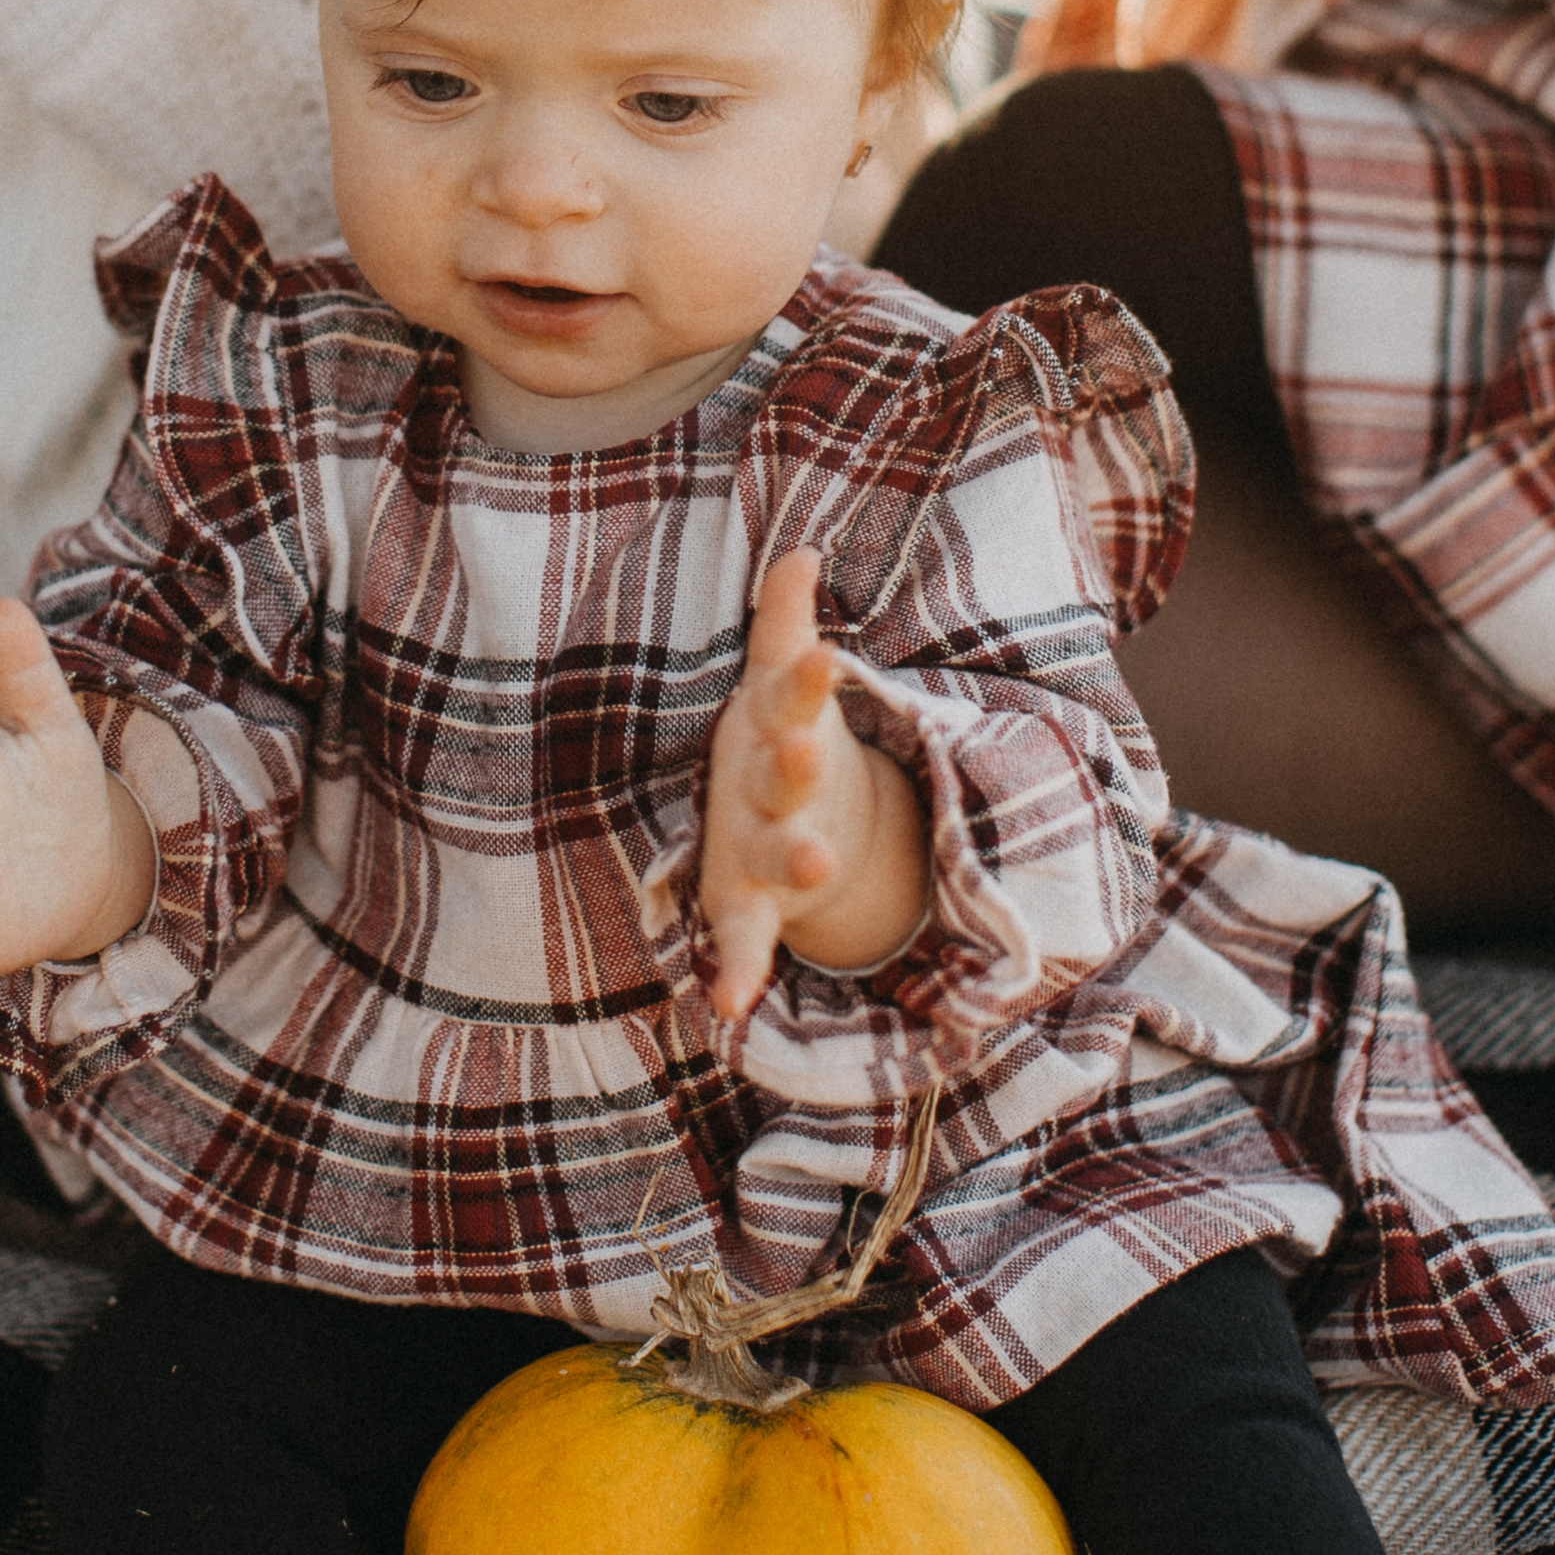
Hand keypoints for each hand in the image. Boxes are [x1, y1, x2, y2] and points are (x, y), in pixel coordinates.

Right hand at [697, 550, 929, 1024]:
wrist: (756, 817)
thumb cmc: (777, 739)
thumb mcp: (781, 682)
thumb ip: (786, 625)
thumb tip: (800, 550)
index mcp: (770, 727)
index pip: (789, 696)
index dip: (804, 681)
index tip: (824, 658)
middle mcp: (756, 786)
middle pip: (778, 773)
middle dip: (792, 764)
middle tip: (807, 749)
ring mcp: (752, 845)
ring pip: (770, 855)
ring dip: (791, 861)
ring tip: (816, 864)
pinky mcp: (750, 902)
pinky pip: (744, 938)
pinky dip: (738, 970)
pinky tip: (730, 1005)